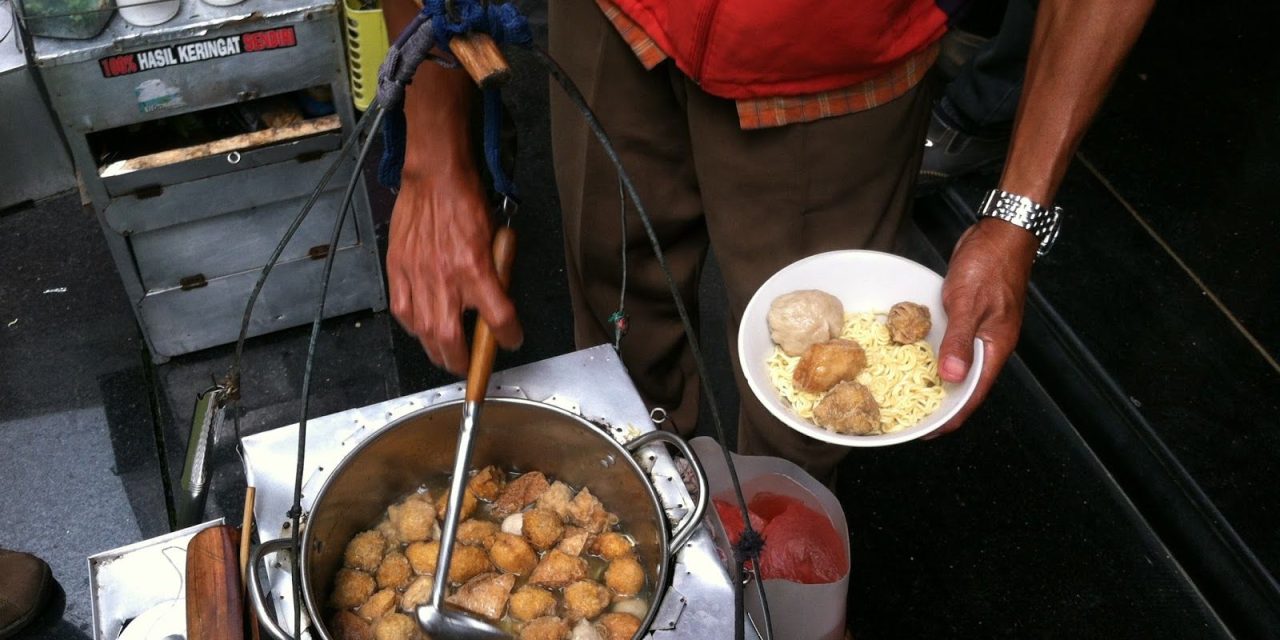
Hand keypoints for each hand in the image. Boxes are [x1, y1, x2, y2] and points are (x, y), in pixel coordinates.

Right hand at [386, 171, 521, 374]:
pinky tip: (420, 331)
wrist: (434, 177)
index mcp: (475, 268)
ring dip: (436, 352)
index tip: (511, 339)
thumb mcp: (495, 237)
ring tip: (445, 358)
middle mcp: (446, 278)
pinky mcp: (398, 270)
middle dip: (462, 361)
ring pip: (424, 332)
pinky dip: (412, 328)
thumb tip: (499, 297)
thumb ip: (496, 271)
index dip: (508, 336)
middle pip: (452, 339)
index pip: (498, 317)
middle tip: (468, 366)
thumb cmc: (466, 201)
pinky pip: (403, 311)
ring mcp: (418, 276)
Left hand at [926, 218, 1037, 437]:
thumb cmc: (990, 263)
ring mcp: (980, 332)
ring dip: (938, 381)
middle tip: (912, 418)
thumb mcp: (970, 303)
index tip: (929, 433)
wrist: (1001, 233)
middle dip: (942, 404)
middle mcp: (989, 345)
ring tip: (909, 395)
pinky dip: (936, 355)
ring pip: (958, 366)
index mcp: (995, 348)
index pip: (973, 394)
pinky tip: (916, 357)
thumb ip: (960, 341)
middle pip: (966, 386)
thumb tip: (952, 378)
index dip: (953, 417)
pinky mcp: (969, 317)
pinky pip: (952, 344)